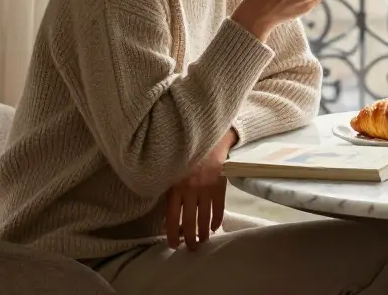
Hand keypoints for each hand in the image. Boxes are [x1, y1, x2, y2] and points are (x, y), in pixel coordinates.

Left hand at [165, 128, 235, 249]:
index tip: (173, 245)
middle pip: (189, 221)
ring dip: (203, 233)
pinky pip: (219, 208)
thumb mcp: (172, 172)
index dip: (172, 234)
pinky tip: (214, 227)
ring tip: (202, 241)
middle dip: (190, 238)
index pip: (172, 217)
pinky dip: (216, 220)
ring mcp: (207, 189)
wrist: (209, 139)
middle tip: (190, 248)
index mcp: (175, 187)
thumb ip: (169, 191)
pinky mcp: (220, 186)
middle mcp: (191, 190)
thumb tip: (166, 217)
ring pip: (204, 218)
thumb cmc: (185, 156)